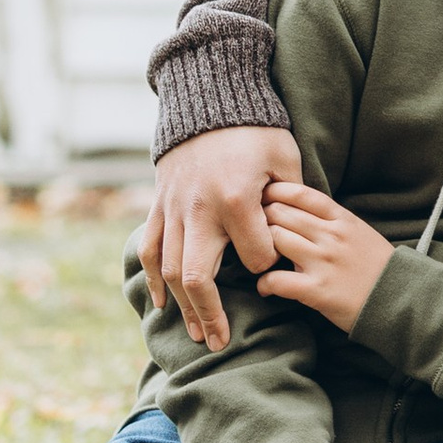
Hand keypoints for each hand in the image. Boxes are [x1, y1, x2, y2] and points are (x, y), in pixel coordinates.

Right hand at [141, 126, 301, 349]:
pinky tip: (163, 303)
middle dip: (210, 314)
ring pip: (170, 269)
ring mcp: (174, 208)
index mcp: (237, 199)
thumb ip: (291, 199)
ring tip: (196, 334)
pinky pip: (149, 248)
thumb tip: (294, 237)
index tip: (278, 265)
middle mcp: (200, 209)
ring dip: (182, 306)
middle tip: (219, 343)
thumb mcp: (285, 157)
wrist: (208, 99)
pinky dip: (153, 278)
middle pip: (197, 276)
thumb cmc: (256, 130)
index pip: (256, 256)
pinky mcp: (159, 204)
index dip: (270, 265)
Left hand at [254, 183, 394, 336]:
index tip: (263, 198)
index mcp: (342, 219)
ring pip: (275, 240)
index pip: (301, 193)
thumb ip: (332, 220)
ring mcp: (323, 262)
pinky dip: (265, 283)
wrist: (400, 299)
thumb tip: (299, 211)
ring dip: (259, 248)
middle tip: (252, 231)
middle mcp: (331, 236)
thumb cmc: (378, 267)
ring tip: (259, 258)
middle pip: (280, 214)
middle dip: (260, 219)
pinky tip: (266, 287)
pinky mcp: (317, 290)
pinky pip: (277, 280)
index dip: (276, 192)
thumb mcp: (360, 232)